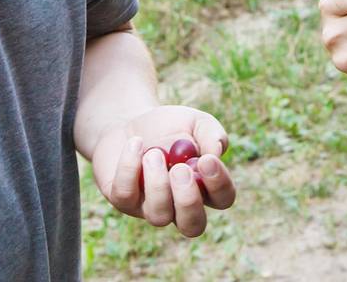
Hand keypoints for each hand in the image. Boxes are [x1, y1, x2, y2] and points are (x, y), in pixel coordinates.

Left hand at [90, 105, 237, 237]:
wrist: (129, 123)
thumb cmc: (169, 126)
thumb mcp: (194, 121)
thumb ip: (211, 133)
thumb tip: (216, 151)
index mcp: (205, 187)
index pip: (223, 199)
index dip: (219, 184)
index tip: (207, 160)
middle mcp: (179, 206)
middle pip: (193, 226)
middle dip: (188, 200)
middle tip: (180, 169)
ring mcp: (150, 208)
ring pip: (158, 216)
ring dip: (157, 184)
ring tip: (153, 153)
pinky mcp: (123, 201)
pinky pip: (125, 195)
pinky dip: (130, 167)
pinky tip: (135, 143)